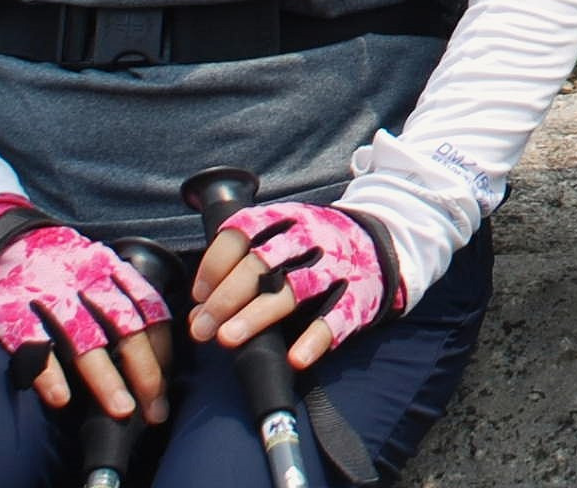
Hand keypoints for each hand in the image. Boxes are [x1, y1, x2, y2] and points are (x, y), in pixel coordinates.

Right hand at [0, 204, 172, 416]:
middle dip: (145, 370)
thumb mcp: (90, 264)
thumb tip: (149, 342)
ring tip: (121, 409)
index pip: (149, 307)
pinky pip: (33, 343)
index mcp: (107, 268)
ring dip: (105, 378)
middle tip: (155, 409)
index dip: (162, 347)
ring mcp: (47, 293)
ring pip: (84, 339)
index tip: (167, 383)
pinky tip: (61, 399)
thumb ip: (117, 293)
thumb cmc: (50, 261)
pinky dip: (49, 372)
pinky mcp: (10, 308)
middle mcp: (84, 279)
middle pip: (125, 326)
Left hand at [191, 199, 397, 369]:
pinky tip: (296, 358)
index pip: (242, 231)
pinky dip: (316, 338)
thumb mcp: (280, 243)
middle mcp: (310, 237)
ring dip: (258, 314)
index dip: (215, 263)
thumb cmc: (312, 250)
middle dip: (226, 297)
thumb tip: (196, 314)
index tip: (199, 294)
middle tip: (202, 328)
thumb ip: (237, 273)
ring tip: (229, 338)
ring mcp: (336, 265)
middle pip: (261, 263)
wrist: (381, 243)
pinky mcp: (360, 294)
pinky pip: (338, 317)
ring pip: (293, 289)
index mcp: (287, 218)